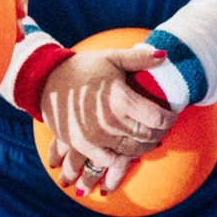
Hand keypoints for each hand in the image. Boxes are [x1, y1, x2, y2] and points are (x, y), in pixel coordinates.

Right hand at [41, 45, 174, 193]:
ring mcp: (95, 136)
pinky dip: (120, 160)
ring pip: (131, 151)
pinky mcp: (81, 145)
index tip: (171, 116)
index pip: (157, 118)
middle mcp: (110, 121)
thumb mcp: (112, 57)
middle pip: (147, 136)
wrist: (45, 80)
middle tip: (162, 129)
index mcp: (121, 98)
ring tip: (147, 140)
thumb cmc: (83, 67)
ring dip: (143, 147)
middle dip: (160, 133)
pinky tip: (125, 153)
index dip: (169, 119)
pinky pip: (107, 161)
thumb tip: (165, 56)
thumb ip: (140, 58)